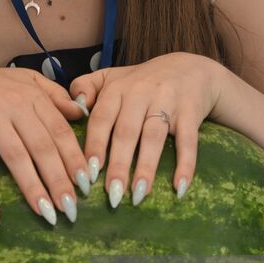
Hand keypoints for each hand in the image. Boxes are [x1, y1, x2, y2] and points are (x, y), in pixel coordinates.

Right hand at [0, 62, 89, 230]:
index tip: (88, 184)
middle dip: (60, 180)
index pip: (60, 130)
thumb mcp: (23, 80)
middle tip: (73, 209)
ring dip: (33, 189)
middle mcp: (12, 106)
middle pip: (42, 147)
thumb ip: (53, 95)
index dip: (75, 158)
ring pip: (16, 158)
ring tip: (48, 214)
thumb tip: (81, 114)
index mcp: (30, 95)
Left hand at [67, 52, 225, 207]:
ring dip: (146, 167)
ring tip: (139, 195)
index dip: (95, 146)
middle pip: (126, 132)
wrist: (190, 68)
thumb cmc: (142, 81)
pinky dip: (185, 164)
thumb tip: (72, 110)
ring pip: (154, 137)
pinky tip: (179, 187)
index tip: (88, 173)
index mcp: (117, 88)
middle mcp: (140, 93)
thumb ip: (85, 88)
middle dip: (119, 164)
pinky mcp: (191, 111)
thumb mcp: (112, 77)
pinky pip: (188, 140)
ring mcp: (167, 101)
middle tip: (112, 194)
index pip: (101, 119)